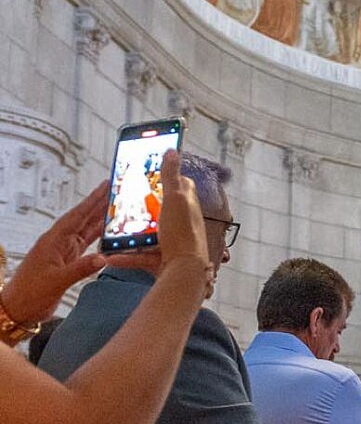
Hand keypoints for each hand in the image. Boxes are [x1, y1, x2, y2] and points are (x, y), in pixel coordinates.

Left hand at [0, 181, 109, 324]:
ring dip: (100, 220)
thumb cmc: (29, 293)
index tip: (105, 186)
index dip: (92, 201)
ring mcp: (63, 252)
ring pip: (86, 231)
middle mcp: (59, 243)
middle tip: (115, 190)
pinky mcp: (67, 262)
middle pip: (83, 219)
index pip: (76, 216)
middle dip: (99, 204)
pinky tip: (108, 234)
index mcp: (53, 241)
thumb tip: (103, 258)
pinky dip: (98, 239)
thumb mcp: (55, 281)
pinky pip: (86, 246)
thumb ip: (79, 269)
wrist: (18, 308)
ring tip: (116, 208)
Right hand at [110, 153, 210, 282]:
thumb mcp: (175, 199)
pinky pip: (141, 256)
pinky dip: (126, 256)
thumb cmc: (183, 235)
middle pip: (160, 210)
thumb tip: (172, 150)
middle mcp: (182, 222)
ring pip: (147, 235)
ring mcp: (172, 242)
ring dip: (129, 234)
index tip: (150, 171)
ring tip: (112, 230)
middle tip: (125, 202)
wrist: (185, 273)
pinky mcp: (163, 260)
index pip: (180, 185)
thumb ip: (171, 176)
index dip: (167, 176)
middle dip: (142, 207)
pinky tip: (111, 256)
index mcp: (187, 204)